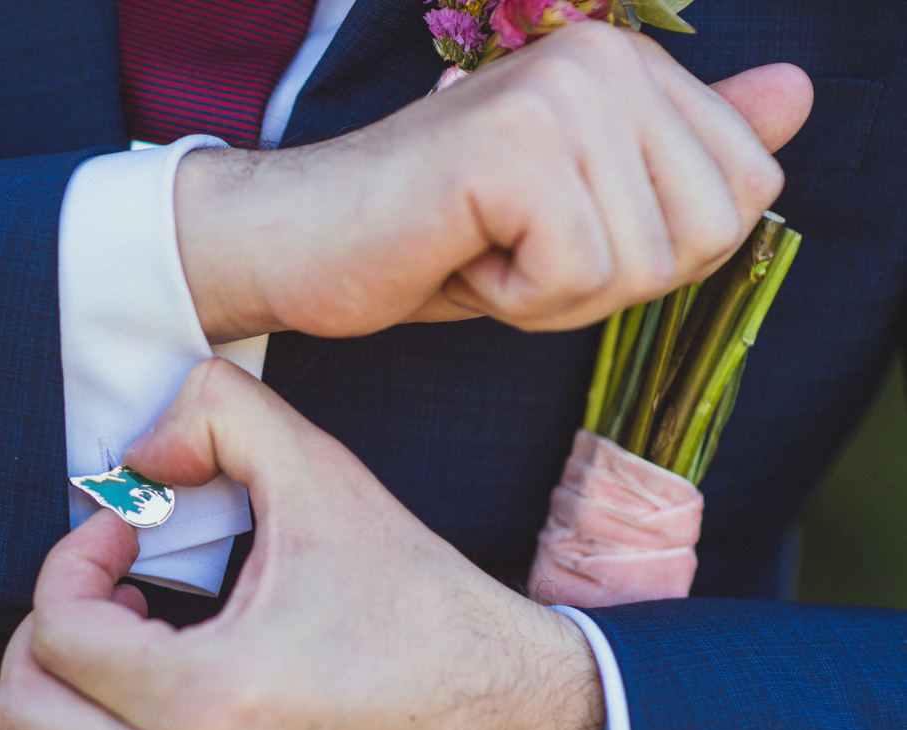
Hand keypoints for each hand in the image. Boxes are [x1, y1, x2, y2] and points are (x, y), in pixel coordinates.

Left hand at [0, 359, 604, 729]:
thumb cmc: (424, 612)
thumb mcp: (330, 481)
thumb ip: (223, 417)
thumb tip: (136, 450)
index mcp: (214, 698)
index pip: (56, 633)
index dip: (71, 559)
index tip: (123, 534)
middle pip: (20, 716)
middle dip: (44, 632)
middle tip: (109, 592)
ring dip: (57, 706)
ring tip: (125, 657)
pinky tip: (156, 706)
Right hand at [178, 22, 813, 341]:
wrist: (300, 244)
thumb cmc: (431, 241)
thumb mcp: (579, 209)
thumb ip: (687, 153)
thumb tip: (799, 95)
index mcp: (625, 65)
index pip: (745, 188)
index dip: (656, 252)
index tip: (556, 235)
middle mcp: (603, 59)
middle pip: (712, 230)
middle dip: (615, 280)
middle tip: (517, 252)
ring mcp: (560, 94)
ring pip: (646, 262)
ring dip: (559, 296)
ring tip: (482, 253)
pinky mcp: (515, 147)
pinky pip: (579, 274)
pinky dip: (517, 301)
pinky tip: (460, 260)